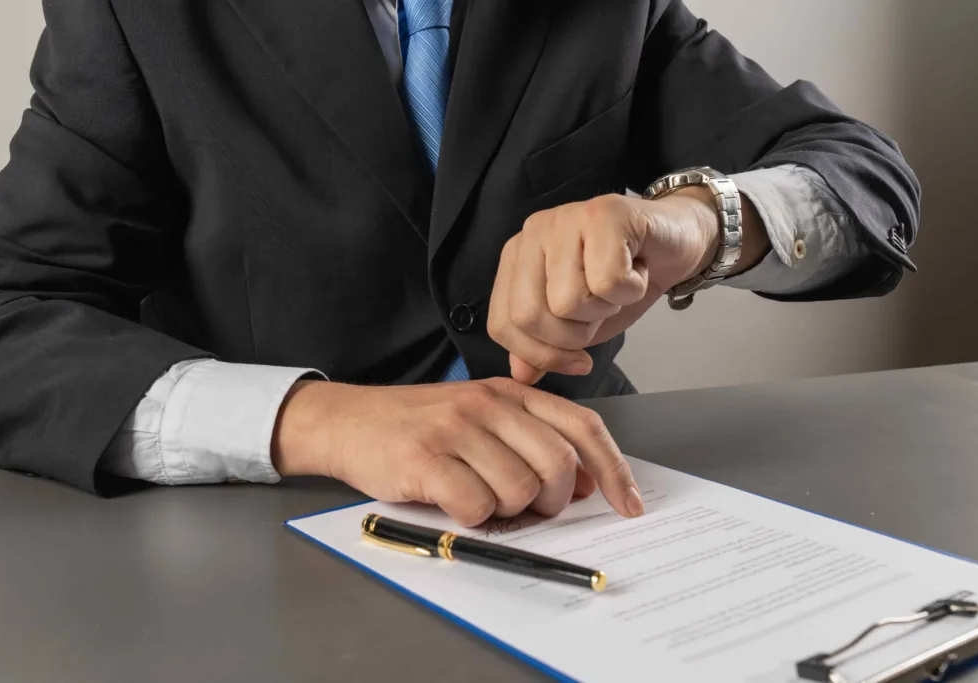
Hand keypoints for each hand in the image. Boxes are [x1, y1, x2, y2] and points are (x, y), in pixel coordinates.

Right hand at [272, 378, 644, 526]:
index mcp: (510, 394)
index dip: (614, 468)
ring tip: (478, 498)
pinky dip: (471, 517)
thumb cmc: (419, 426)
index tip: (629, 504)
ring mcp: (455, 428)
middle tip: (531, 510)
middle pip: (556, 464)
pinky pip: (475, 505)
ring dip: (506, 511)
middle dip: (552, 502)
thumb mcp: (480, 420)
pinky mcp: (425, 458)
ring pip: (519, 490)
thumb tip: (583, 484)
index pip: (582, 426)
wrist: (348, 421)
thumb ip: (531, 442)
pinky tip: (452, 503)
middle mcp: (488, 404)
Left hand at [488, 189, 766, 383]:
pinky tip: (637, 270)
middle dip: (574, 335)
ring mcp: (565, 219)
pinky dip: (632, 289)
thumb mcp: (578, 323)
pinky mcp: (603, 213)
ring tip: (618, 285)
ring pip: (568, 301)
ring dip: (606, 307)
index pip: (503, 324)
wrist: (676, 241)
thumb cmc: (624, 278)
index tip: (578, 361)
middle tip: (601, 312)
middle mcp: (533, 234)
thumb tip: (522, 375)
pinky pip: (608, 281)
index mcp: (516, 259)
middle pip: (530, 316)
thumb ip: (544, 347)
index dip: (541, 355)